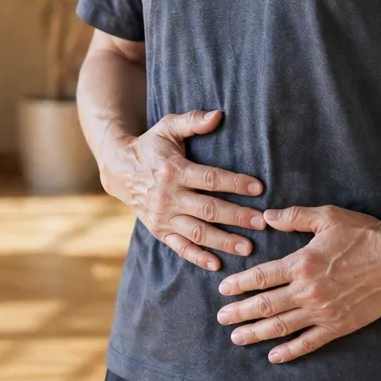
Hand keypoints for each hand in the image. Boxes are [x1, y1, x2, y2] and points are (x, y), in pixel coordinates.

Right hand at [100, 109, 266, 270]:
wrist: (118, 169)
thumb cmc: (150, 145)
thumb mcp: (167, 127)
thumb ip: (192, 120)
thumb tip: (218, 115)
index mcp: (173, 170)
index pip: (210, 179)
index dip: (235, 183)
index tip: (259, 188)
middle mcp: (168, 197)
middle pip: (208, 209)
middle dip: (237, 217)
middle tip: (262, 222)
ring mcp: (163, 217)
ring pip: (198, 233)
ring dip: (224, 241)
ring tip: (249, 247)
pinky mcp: (159, 231)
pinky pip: (180, 247)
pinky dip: (198, 258)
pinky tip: (217, 264)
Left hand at [216, 205, 380, 363]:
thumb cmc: (364, 234)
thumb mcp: (327, 217)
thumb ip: (294, 217)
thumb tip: (267, 217)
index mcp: (302, 263)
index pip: (262, 277)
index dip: (240, 285)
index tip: (224, 290)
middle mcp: (308, 290)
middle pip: (266, 304)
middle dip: (240, 312)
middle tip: (222, 318)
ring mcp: (323, 311)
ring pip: (282, 326)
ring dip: (257, 333)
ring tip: (237, 338)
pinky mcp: (339, 325)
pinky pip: (310, 342)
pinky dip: (290, 351)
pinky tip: (275, 356)